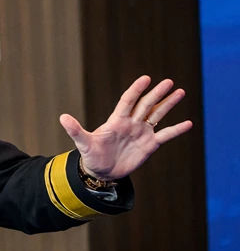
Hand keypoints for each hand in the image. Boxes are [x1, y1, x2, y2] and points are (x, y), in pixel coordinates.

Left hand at [59, 76, 192, 180]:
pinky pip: (165, 135)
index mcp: (116, 120)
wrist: (101, 171)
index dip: (136, 89)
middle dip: (157, 94)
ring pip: (157, 115)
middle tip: (169, 82)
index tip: (146, 78)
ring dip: (168, 105)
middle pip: (146, 105)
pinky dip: (176, 130)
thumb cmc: (92, 156)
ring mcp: (141, 133)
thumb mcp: (83, 143)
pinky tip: (188, 123)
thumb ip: (75, 130)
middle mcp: (131, 123)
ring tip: (180, 92)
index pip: (128, 101)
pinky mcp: (149, 145)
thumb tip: (62, 117)